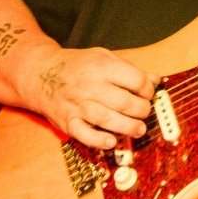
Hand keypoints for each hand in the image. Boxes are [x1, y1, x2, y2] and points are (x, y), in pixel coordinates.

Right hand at [21, 46, 158, 148]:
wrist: (41, 74)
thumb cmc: (77, 65)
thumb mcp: (103, 57)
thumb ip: (130, 69)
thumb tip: (156, 80)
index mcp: (102, 67)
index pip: (135, 80)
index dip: (148, 89)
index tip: (148, 93)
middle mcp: (90, 86)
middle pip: (125, 102)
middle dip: (142, 110)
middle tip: (145, 112)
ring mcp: (78, 105)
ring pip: (108, 119)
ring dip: (128, 127)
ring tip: (139, 129)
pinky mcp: (68, 121)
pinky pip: (84, 135)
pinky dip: (99, 140)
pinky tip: (112, 141)